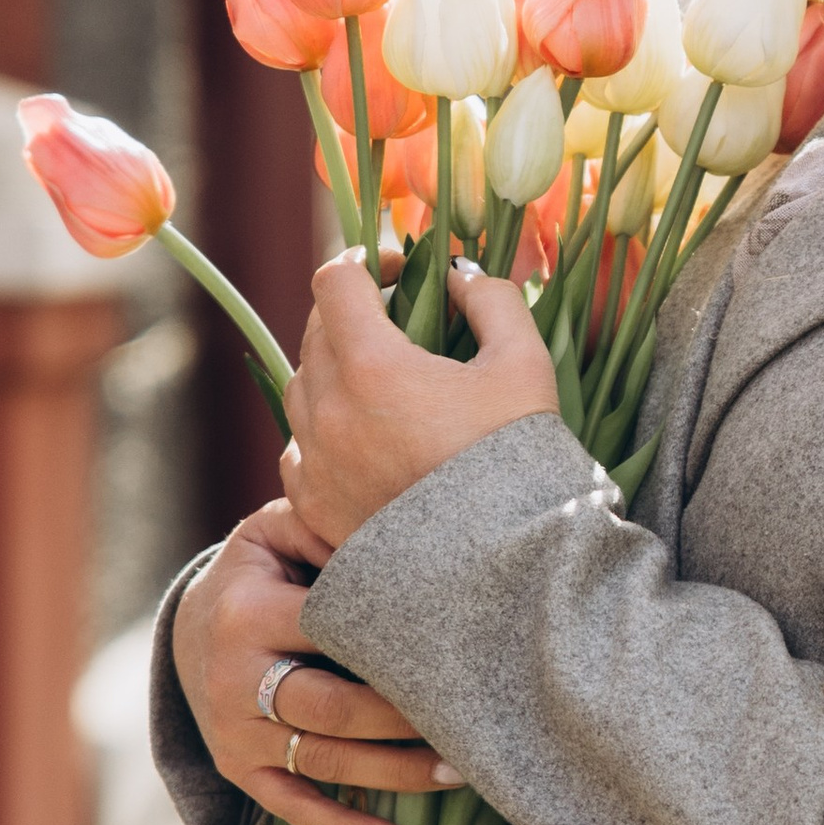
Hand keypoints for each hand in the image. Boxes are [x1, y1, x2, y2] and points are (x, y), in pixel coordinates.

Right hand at [171, 500, 453, 824]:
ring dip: (396, 775)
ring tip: (460, 773)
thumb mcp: (278, 535)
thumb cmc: (261, 572)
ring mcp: (234, 732)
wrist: (188, 627)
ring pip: (325, 761)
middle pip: (334, 709)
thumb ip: (328, 527)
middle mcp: (235, 678)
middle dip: (407, 722)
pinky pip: (293, 807)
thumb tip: (403, 527)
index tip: (459, 656)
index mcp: (249, 612)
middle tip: (471, 726)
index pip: (334, 632)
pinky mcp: (238, 768)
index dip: (396, 648)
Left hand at [281, 253, 561, 548]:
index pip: (336, 281)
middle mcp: (328, 410)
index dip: (365, 260)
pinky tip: (363, 440)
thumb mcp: (525, 363)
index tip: (395, 269)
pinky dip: (323, 432)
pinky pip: (299, 449)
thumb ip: (493, 301)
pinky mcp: (313, 507)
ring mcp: (314, 462)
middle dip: (352, 314)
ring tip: (382, 385)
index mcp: (372, 365)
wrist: (502, 564)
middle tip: (397, 322)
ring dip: (334, 371)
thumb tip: (461, 276)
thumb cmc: (517, 459)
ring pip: (301, 390)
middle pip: (315, 332)